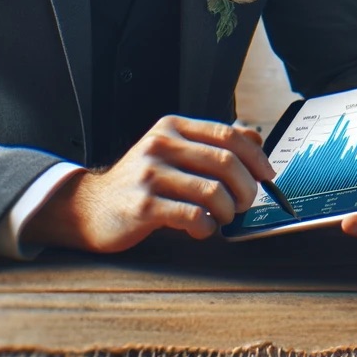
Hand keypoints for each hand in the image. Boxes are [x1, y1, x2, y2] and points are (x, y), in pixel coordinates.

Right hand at [22, 116, 272, 253]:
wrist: (89, 207)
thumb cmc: (141, 181)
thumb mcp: (173, 150)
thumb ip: (211, 143)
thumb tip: (256, 138)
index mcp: (173, 127)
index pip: (228, 134)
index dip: (255, 156)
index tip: (267, 175)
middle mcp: (161, 145)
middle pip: (225, 162)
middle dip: (246, 186)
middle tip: (246, 203)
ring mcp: (149, 175)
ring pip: (212, 191)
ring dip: (227, 209)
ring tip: (222, 217)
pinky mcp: (141, 207)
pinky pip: (191, 216)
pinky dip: (206, 226)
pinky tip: (202, 229)